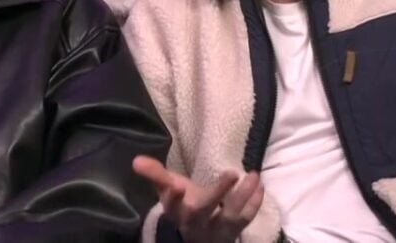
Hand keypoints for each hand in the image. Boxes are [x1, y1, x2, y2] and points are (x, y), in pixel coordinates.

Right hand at [133, 156, 261, 242]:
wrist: (197, 235)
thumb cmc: (183, 205)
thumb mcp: (168, 189)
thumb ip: (155, 174)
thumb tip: (136, 160)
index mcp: (174, 211)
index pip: (170, 204)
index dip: (172, 196)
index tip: (176, 185)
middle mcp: (193, 224)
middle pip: (202, 211)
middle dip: (217, 193)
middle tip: (231, 172)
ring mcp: (214, 232)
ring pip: (229, 217)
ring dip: (243, 197)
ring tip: (254, 175)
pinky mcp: (232, 234)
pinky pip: (245, 221)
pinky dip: (254, 204)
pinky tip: (259, 185)